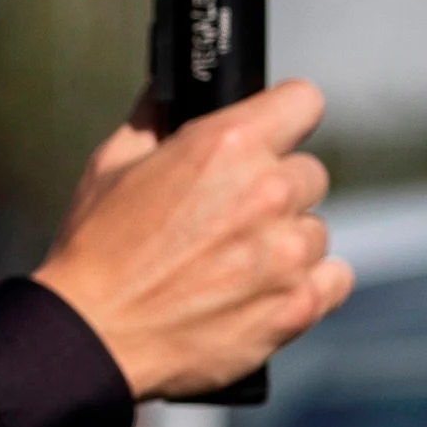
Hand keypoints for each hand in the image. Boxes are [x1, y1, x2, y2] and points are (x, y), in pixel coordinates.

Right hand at [30, 82, 350, 399]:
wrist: (92, 336)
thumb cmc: (96, 251)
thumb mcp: (112, 164)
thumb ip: (154, 118)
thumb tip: (171, 89)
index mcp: (227, 145)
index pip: (303, 102)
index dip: (284, 118)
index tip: (273, 136)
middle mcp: (268, 192)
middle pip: (310, 173)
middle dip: (277, 190)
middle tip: (232, 218)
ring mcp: (287, 253)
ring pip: (317, 231)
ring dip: (287, 243)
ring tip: (236, 265)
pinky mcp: (298, 305)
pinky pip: (333, 279)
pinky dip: (307, 286)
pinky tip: (265, 293)